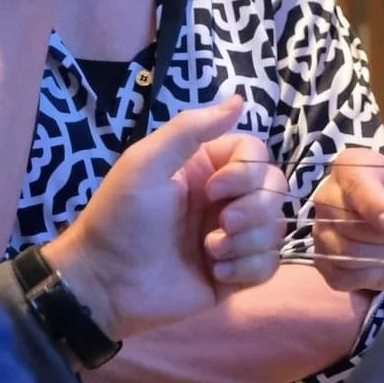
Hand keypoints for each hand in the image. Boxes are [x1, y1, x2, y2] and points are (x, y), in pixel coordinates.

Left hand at [49, 97, 286, 337]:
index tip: (215, 189)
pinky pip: (269, 265)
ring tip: (209, 253)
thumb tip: (239, 99)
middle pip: (275, 189)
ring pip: (276, 228)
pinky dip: (248, 269)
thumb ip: (190, 128)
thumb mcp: (146, 162)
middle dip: (254, 209)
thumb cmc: (122, 217)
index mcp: (207, 168)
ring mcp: (233, 237)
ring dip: (247, 241)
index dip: (247, 172)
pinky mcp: (236, 273)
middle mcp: (225, 199)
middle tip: (220, 225)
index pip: (256, 154)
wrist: (107, 283)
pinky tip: (217, 274)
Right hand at [311, 148, 383, 291]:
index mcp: (351, 166)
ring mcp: (321, 228)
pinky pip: (341, 275)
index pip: (355, 184)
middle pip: (348, 223)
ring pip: (345, 252)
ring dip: (380, 258)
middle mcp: (327, 194)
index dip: (374, 207)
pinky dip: (369, 277)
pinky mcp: (322, 259)